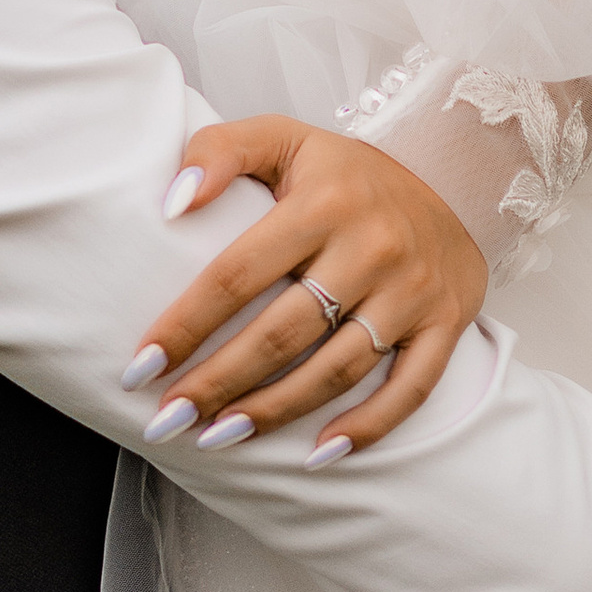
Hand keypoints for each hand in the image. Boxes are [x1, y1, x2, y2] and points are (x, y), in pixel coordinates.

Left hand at [126, 115, 488, 457]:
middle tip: (168, 419)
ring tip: (219, 437)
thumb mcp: (282, 137)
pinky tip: (318, 454)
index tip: (140, 366)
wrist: (452, 176)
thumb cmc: (345, 172)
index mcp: (322, 200)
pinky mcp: (445, 324)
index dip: (186, 324)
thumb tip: (173, 201)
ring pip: (337, 369)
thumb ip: (220, 150)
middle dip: (219, 383)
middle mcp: (371, 246)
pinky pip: (409, 389)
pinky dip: (367, 428)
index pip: (238, 273)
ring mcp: (412, 290)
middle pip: (282, 332)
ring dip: (275, 412)